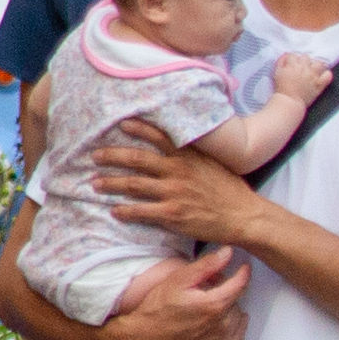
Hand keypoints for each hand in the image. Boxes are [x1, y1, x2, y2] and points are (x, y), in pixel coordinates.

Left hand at [91, 125, 277, 252]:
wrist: (244, 216)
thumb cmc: (229, 189)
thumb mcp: (214, 162)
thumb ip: (193, 152)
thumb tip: (177, 141)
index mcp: (188, 156)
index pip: (159, 137)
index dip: (139, 129)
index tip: (121, 123)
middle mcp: (178, 171)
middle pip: (137, 159)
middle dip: (112, 156)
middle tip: (94, 155)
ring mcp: (174, 193)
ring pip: (134, 185)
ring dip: (111, 183)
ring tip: (94, 183)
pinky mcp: (173, 214)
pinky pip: (142, 211)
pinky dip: (125, 211)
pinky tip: (114, 211)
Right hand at [92, 247, 252, 339]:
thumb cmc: (156, 311)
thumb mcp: (176, 281)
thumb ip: (206, 266)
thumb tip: (229, 252)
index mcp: (215, 305)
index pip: (240, 284)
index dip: (242, 273)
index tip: (243, 268)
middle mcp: (223, 327)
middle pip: (237, 303)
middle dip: (226, 296)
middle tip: (208, 294)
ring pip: (237, 322)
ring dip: (227, 315)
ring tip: (206, 313)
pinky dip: (226, 334)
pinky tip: (209, 330)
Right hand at [267, 51, 337, 108]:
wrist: (289, 102)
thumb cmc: (282, 89)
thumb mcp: (277, 73)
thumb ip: (281, 62)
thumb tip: (286, 55)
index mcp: (292, 66)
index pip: (293, 55)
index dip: (292, 58)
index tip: (291, 63)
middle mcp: (303, 69)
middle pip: (306, 57)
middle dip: (302, 60)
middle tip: (300, 67)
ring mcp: (313, 76)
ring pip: (319, 63)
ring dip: (316, 64)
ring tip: (313, 68)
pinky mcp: (319, 84)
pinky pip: (327, 75)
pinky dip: (327, 74)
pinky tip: (322, 75)